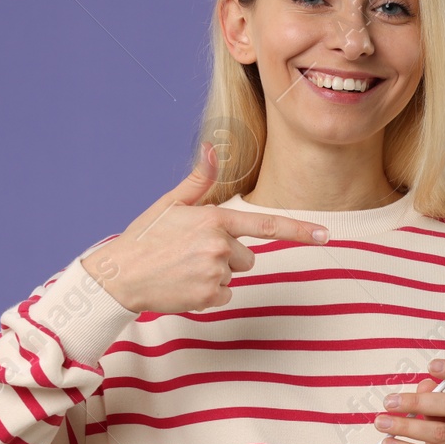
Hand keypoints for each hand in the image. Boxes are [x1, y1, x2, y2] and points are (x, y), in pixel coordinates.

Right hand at [83, 142, 329, 314]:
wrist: (119, 276)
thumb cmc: (145, 238)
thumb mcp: (171, 204)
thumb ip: (200, 180)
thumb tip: (214, 147)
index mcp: (213, 219)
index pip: (266, 225)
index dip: (299, 231)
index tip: (326, 235)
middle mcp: (219, 245)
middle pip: (248, 256)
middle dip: (226, 256)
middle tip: (191, 255)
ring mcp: (215, 272)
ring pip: (235, 274)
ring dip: (216, 274)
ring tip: (184, 269)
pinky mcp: (210, 296)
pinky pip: (225, 295)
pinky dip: (208, 293)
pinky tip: (184, 285)